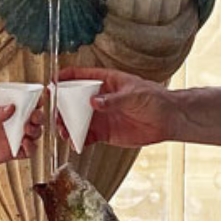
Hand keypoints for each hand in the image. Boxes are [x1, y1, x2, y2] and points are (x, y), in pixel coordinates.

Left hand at [0, 101, 43, 175]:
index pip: (24, 101)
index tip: (40, 97)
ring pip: (34, 133)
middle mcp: (10, 122)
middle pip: (33, 117)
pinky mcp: (10, 152)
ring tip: (27, 130)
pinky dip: (31, 148)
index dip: (35, 99)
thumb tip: (11, 107)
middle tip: (33, 117)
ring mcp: (11, 137)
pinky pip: (27, 151)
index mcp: (3, 108)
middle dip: (38, 116)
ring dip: (36, 131)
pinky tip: (25, 144)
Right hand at [56, 66, 181, 148]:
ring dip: (68, 126)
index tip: (53, 83)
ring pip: (77, 120)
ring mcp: (101, 116)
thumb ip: (113, 100)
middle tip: (56, 115)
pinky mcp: (105, 132)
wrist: (168, 120)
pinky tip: (76, 143)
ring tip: (63, 132)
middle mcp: (100, 98)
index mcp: (106, 81)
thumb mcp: (134, 95)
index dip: (65, 78)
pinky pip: (87, 136)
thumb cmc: (155, 99)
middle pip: (74, 101)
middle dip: (62, 107)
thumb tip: (93, 103)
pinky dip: (79, 140)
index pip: (81, 76)